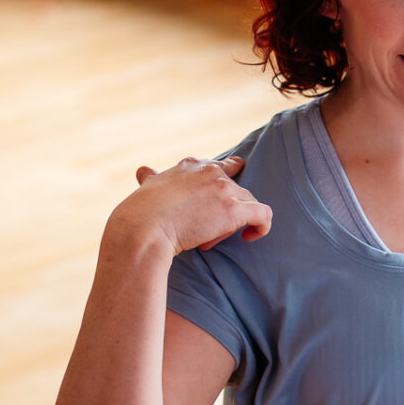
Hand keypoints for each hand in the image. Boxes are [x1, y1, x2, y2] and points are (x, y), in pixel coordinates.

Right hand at [110, 155, 272, 254]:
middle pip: (232, 191)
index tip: (223, 196)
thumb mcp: (147, 187)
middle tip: (202, 231)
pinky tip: (251, 236)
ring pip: (245, 203)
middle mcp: (210, 172)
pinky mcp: (234, 209)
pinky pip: (263, 214)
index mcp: (190, 166)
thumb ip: (151, 178)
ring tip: (210, 239)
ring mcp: (224, 189)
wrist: (144, 229)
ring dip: (232, 222)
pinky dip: (261, 226)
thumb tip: (144, 171)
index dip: (224, 183)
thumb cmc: (140, 213)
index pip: (218, 167)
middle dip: (221, 211)